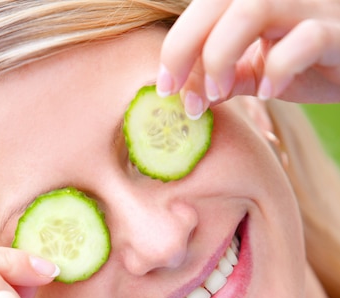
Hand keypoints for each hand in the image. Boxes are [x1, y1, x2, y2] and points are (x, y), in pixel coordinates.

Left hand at [157, 0, 339, 117]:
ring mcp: (311, 5)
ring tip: (219, 93)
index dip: (176, 45)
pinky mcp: (337, 30)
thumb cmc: (311, 63)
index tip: (165, 88)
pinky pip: (305, 39)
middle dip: (187, 48)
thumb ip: (229, 77)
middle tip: (183, 98)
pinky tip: (270, 94)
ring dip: (223, 55)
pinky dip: (279, 68)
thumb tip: (189, 96)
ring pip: (254, 8)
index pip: (204, 8)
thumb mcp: (261, 70)